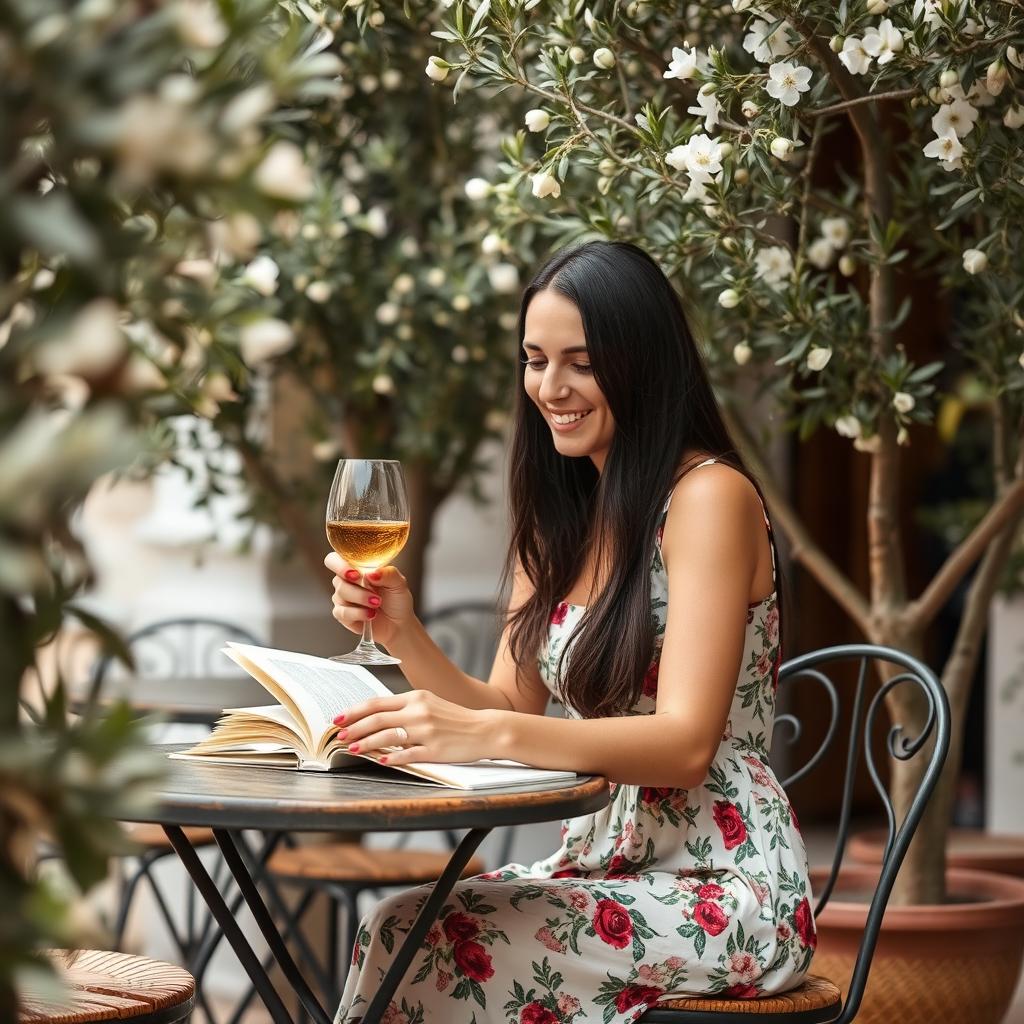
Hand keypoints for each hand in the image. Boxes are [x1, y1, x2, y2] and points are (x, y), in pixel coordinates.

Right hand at [325, 552, 415, 648]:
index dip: (339, 565)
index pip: (335, 560)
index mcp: (356, 569)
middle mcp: (346, 582)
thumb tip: (372, 573)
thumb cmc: (397, 600)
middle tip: (372, 590)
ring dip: (361, 598)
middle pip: (338, 579)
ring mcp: (342, 599)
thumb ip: (388, 574)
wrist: (399, 624)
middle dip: (356, 586)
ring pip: (340, 595)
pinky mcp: (342, 615)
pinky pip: (342, 612)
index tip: (355, 573)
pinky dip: (358, 613)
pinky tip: (371, 614)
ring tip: (377, 603)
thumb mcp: (399, 583)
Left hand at [332, 690, 496, 765]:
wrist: (484, 729)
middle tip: (339, 736)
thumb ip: (405, 708)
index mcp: (416, 698)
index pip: (377, 703)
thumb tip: (376, 717)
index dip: (354, 711)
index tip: (338, 719)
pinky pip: (408, 755)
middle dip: (354, 728)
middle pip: (377, 719)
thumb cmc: (455, 718)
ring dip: (366, 744)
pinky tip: (381, 761)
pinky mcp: (435, 750)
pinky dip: (392, 758)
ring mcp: (426, 731)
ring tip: (353, 749)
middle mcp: (419, 712)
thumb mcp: (430, 704)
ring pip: (388, 737)